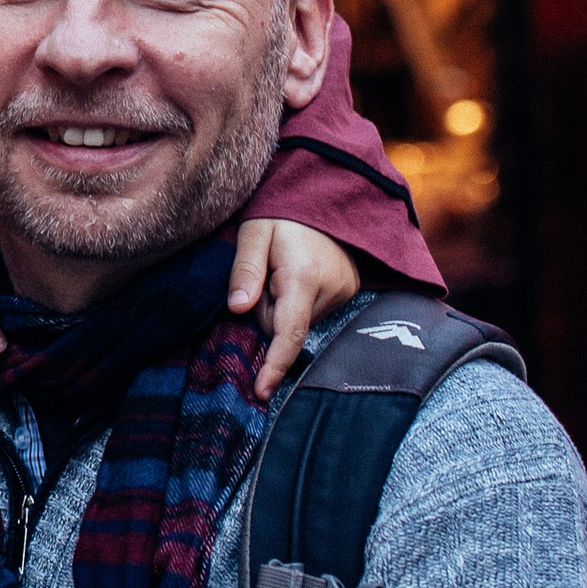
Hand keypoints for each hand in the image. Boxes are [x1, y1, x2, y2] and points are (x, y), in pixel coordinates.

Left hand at [228, 220, 360, 404]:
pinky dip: (296, 301)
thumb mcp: (253, 231)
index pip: (289, 333)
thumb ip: (244, 269)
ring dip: (281, 305)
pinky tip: (297, 273)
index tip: (261, 391)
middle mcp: (331, 290)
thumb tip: (237, 309)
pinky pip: (311, 312)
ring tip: (282, 268)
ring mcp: (345, 292)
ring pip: (296, 321)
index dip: (274, 365)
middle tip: (263, 274)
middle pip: (283, 327)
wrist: (324, 196)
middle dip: (265, 310)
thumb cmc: (281, 213)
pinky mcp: (349, 291)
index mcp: (303, 277)